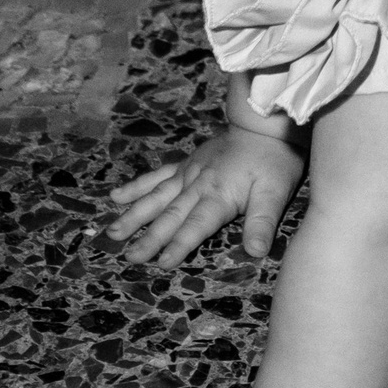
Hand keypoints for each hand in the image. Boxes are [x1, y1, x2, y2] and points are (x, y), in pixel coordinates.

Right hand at [108, 127, 303, 265]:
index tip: (160, 263)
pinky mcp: (186, 163)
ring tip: (112, 233)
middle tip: (128, 257)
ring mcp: (188, 172)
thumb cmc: (274, 162)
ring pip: (156, 197)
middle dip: (149, 237)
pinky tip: (116, 196)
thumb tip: (256, 253)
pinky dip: (137, 186)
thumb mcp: (275, 193)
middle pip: (170, 215)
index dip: (179, 245)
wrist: (264, 124)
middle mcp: (197, 184)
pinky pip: (157, 176)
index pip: (196, 225)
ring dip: (134, 215)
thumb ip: (262, 222)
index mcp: (219, 195)